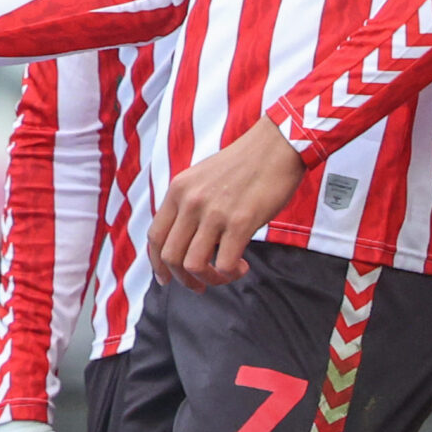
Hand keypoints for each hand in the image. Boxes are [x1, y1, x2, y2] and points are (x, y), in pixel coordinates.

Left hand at [149, 123, 304, 288]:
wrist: (277, 145)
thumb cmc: (245, 163)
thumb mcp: (203, 177)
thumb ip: (190, 204)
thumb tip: (188, 239)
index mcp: (179, 190)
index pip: (155, 236)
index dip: (157, 264)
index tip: (167, 278)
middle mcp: (191, 201)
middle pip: (170, 256)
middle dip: (183, 279)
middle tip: (200, 285)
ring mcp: (214, 212)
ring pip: (193, 265)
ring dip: (208, 279)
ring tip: (224, 275)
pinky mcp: (240, 221)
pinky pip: (223, 264)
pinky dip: (230, 274)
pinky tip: (241, 266)